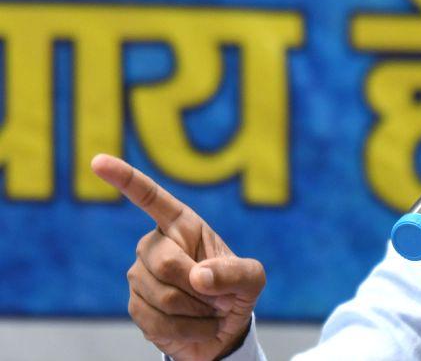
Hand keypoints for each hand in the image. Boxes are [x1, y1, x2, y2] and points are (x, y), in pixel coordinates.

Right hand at [91, 154, 265, 360]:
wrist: (222, 329)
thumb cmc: (235, 292)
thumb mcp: (252, 279)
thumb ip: (235, 273)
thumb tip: (199, 277)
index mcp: (182, 225)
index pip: (151, 198)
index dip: (126, 179)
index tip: (98, 161)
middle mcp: (154, 245)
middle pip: (165, 262)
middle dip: (197, 285)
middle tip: (216, 295)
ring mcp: (140, 275)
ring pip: (161, 296)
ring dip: (195, 311)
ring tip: (207, 310)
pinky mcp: (135, 305)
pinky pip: (156, 321)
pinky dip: (186, 329)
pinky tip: (196, 326)